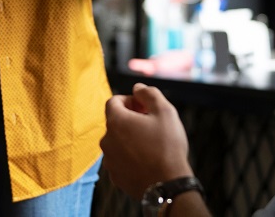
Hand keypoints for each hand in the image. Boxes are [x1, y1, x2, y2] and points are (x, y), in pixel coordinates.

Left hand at [100, 83, 193, 199]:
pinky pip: (120, 160)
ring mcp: (109, 161)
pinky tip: (147, 161)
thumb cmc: (167, 147)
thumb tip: (137, 87)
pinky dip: (130, 157)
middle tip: (152, 125)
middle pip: (115, 122)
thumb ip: (149, 93)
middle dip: (131, 119)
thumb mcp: (165, 111)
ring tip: (151, 145)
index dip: (130, 100)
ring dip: (130, 139)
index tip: (145, 108)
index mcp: (116, 122)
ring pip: (117, 142)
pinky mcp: (115, 177)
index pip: (113, 101)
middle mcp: (106, 140)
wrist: (168, 186)